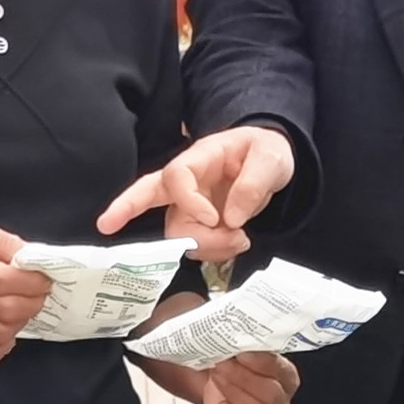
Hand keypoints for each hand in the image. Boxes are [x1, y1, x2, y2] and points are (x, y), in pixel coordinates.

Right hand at [0, 214, 49, 364]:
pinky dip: (7, 343)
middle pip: (5, 309)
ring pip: (1, 333)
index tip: (44, 278)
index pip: (3, 280)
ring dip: (23, 320)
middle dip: (34, 302)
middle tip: (40, 292)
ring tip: (24, 304)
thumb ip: (4, 240)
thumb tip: (32, 259)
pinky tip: (8, 324)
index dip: (32, 282)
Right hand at [99, 126, 296, 262]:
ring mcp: (190, 204)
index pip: (176, 176)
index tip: (214, 219)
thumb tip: (231, 219)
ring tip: (241, 240)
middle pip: (148, 196)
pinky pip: (195, 246)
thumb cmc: (266, 151)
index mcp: (202, 157)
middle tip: (129, 229)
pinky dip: (216, 251)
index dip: (187, 201)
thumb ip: (253, 184)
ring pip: (177, 233)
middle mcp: (188, 181)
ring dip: (208, 245)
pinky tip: (236, 243)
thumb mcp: (270, 158)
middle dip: (130, 211)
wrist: (274, 165)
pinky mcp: (199, 224)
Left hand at [147, 345, 298, 403]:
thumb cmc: (230, 355)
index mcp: (286, 374)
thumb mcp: (237, 341)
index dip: (261, 363)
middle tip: (221, 364)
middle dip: (243, 379)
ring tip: (217, 376)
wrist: (212, 372)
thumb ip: (243, 336)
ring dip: (233, 393)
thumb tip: (235, 326)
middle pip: (271, 395)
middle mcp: (281, 397)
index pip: (281, 370)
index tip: (240, 353)